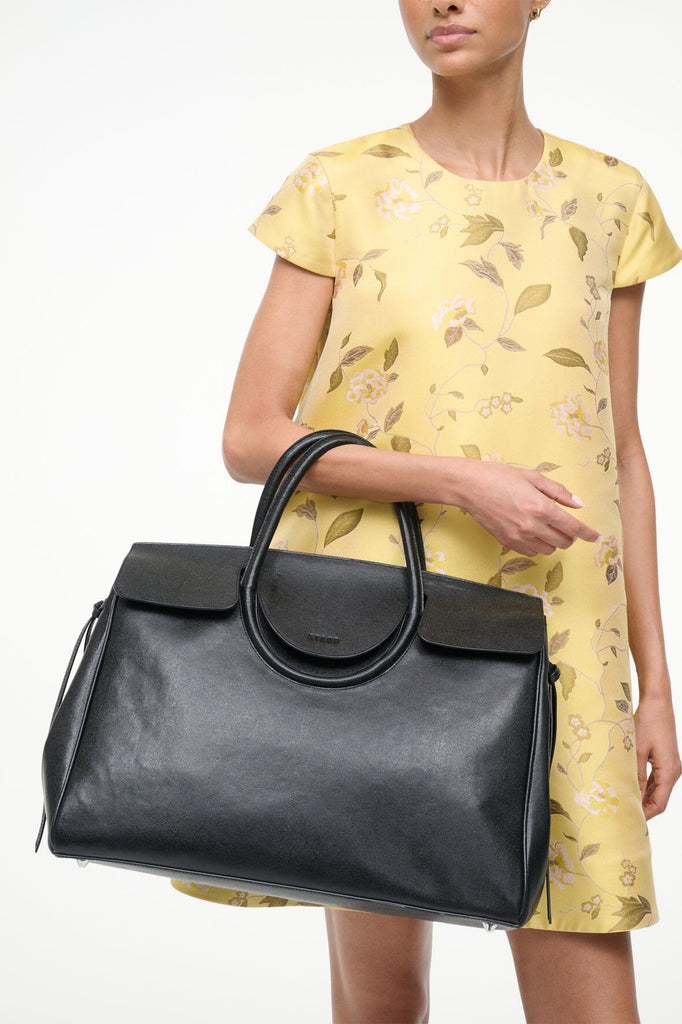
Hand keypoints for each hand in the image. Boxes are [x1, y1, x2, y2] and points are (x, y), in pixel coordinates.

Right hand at [455, 461, 600, 556]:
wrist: (470, 486)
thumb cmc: (500, 476)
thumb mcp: (533, 477)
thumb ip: (558, 492)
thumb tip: (578, 504)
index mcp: (541, 507)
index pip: (573, 527)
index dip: (588, 534)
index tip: (596, 537)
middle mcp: (532, 526)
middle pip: (563, 542)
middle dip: (570, 536)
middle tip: (566, 525)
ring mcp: (518, 536)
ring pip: (548, 549)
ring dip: (554, 541)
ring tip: (547, 527)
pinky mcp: (507, 542)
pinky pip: (531, 552)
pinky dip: (537, 545)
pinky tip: (532, 532)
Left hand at [634, 693, 681, 818]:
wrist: (657, 702)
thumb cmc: (647, 722)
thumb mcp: (637, 750)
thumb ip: (636, 775)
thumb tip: (630, 796)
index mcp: (669, 772)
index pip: (659, 804)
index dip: (645, 814)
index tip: (630, 821)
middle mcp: (673, 771)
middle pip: (659, 799)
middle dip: (643, 808)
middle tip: (623, 815)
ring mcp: (670, 765)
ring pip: (657, 790)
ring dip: (643, 797)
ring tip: (624, 803)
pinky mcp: (664, 759)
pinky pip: (656, 779)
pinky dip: (645, 786)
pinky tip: (631, 788)